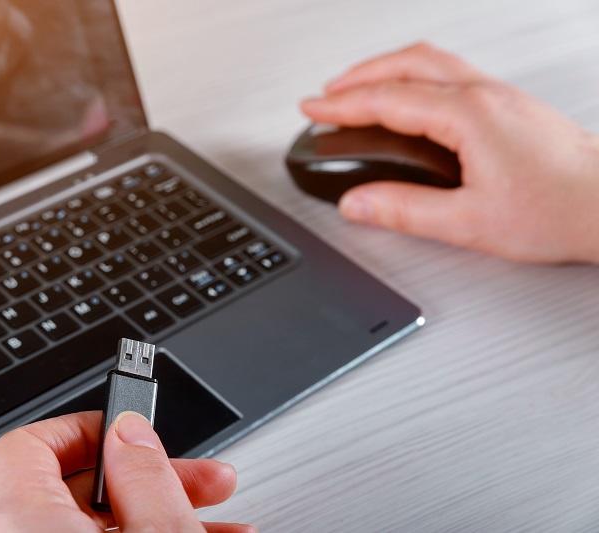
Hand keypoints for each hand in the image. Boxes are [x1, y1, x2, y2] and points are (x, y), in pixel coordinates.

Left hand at [0, 410, 252, 532]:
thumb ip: (143, 476)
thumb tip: (132, 433)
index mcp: (25, 523)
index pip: (28, 445)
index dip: (85, 425)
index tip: (132, 426)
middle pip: (80, 486)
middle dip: (152, 473)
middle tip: (203, 476)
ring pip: (101, 525)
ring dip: (164, 509)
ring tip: (223, 519)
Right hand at [301, 42, 598, 263]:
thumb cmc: (560, 210)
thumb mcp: (469, 223)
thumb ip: (404, 211)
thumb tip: (356, 203)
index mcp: (468, 116)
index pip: (387, 99)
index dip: (341, 104)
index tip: (312, 109)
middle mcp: (483, 94)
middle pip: (406, 64)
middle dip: (357, 77)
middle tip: (325, 95)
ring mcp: (498, 94)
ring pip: (429, 61)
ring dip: (384, 69)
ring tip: (356, 88)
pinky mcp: (508, 104)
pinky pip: (449, 71)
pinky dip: (412, 74)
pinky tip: (407, 95)